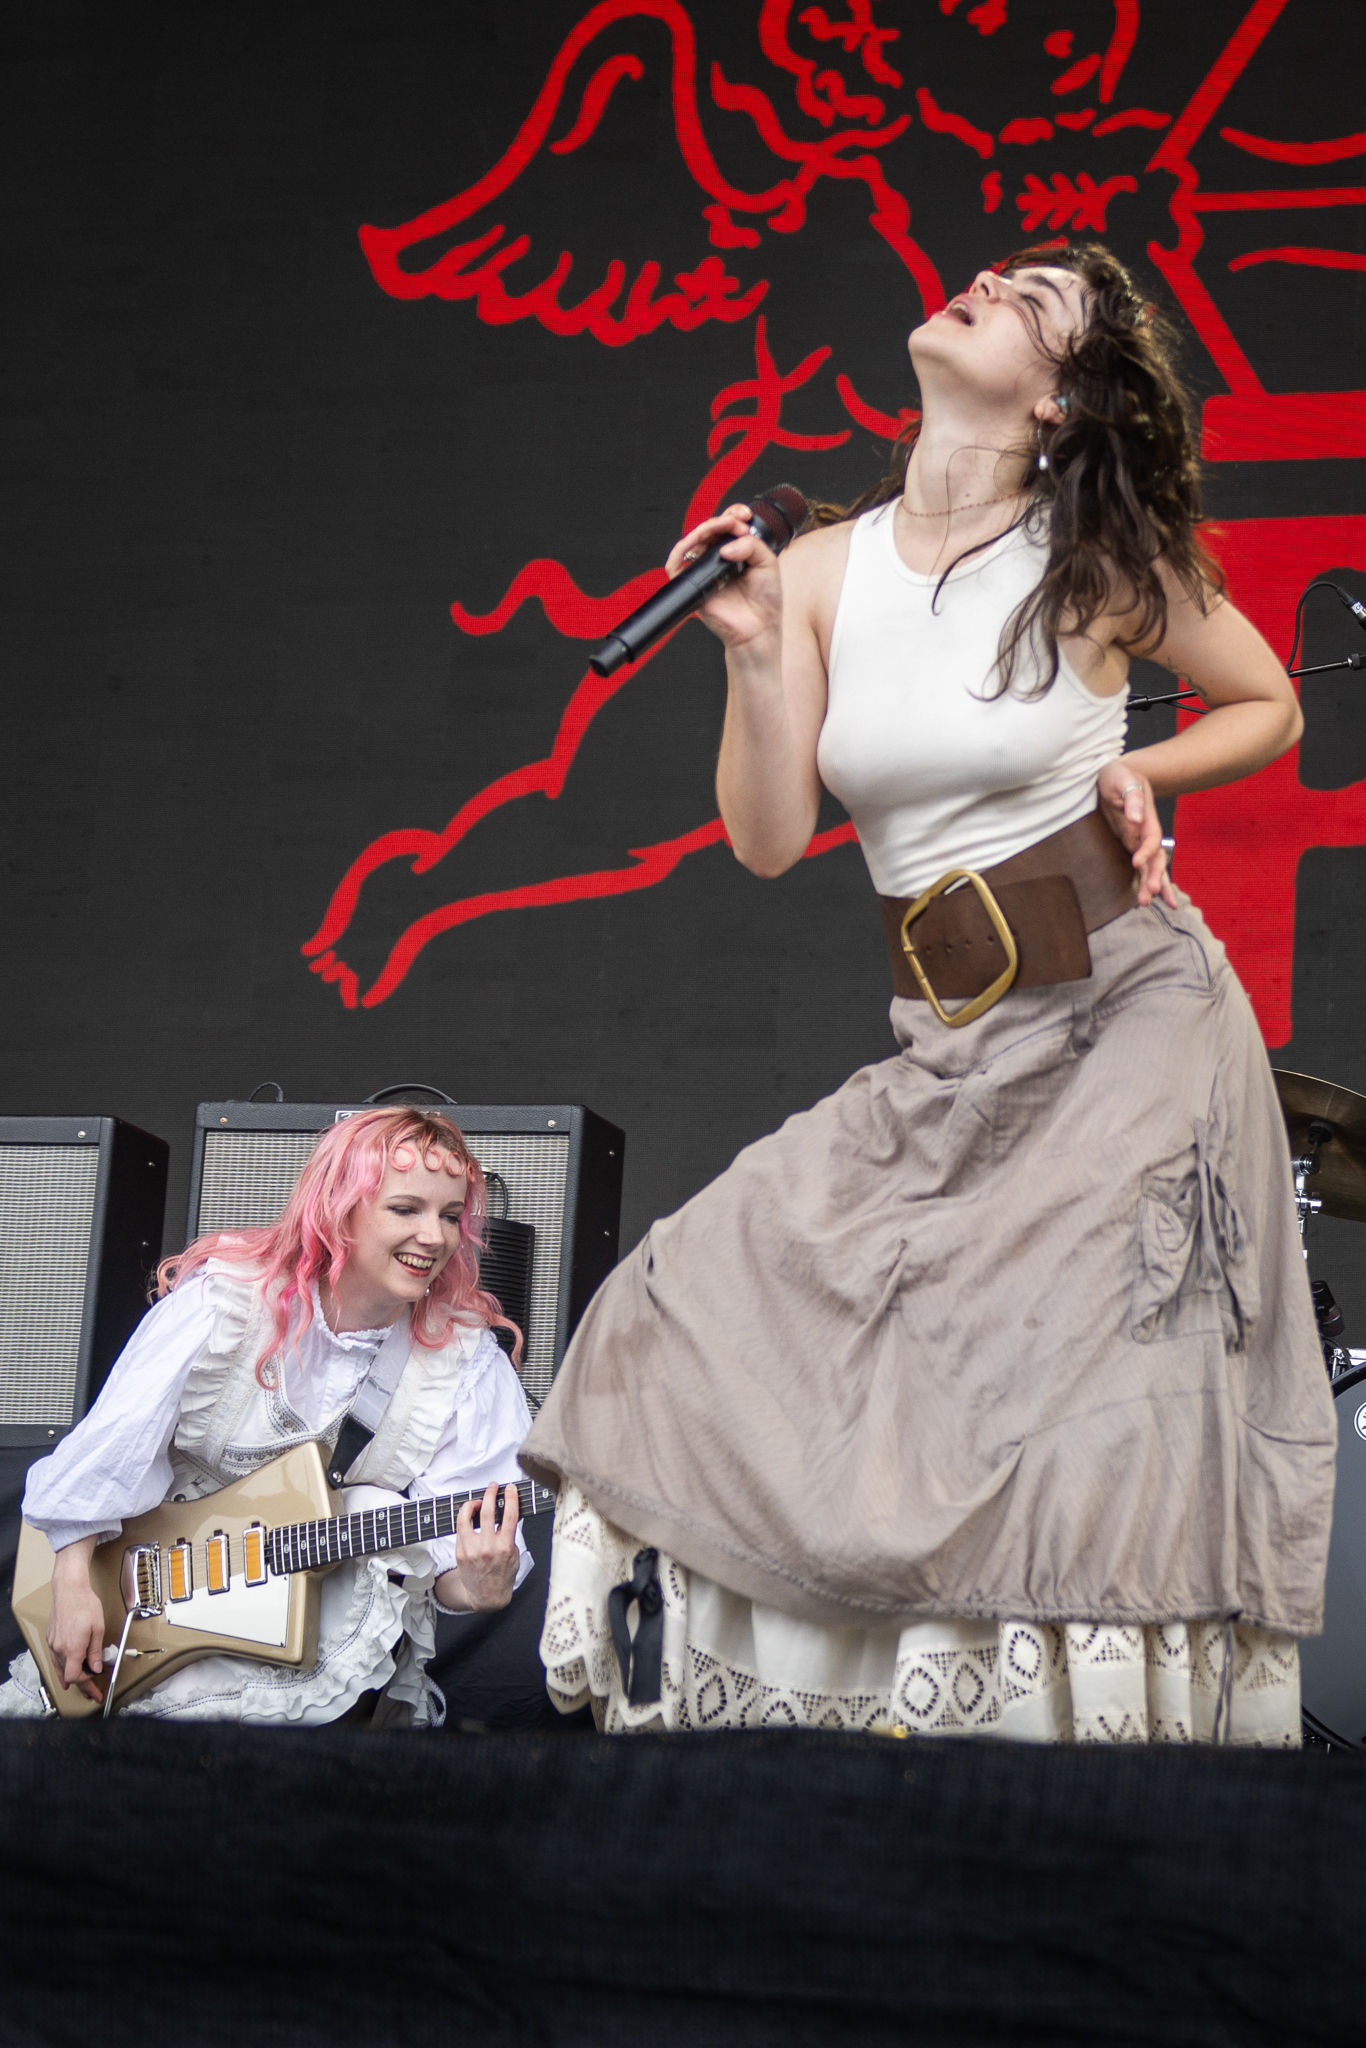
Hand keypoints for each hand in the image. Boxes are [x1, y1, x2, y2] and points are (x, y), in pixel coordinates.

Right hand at [47, 1539, 106, 1702]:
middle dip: (83, 1687)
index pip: (76, 1677)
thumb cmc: (85, 1604)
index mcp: (73, 1648)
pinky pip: (56, 1660)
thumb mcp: (98, 1628)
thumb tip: (96, 1669)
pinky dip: (63, 1670)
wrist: (69, 1589)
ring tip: (83, 1689)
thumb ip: (96, 1652)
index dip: (87, 1683)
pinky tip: (66, 1675)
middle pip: (70, 1676)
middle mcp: (60, 1649)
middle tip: (92, 1694)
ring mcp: (54, 1645)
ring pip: (62, 1670)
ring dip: (73, 1679)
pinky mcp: (51, 1639)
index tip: (97, 1685)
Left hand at [435, 1483, 520, 1613]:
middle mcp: (488, 1547)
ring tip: (477, 1500)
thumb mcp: (514, 1555)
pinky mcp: (460, 1552)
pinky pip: (461, 1529)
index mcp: (505, 1547)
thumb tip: (508, 1513)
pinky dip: (465, 1519)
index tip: (510, 1488)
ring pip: (466, 1517)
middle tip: (492, 1487)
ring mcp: (472, 1549)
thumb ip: (510, 1534)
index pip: (510, 1515)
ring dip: (472, 1503)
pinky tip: (470, 1517)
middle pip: (487, 1512)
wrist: (487, 1596)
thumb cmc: (503, 1575)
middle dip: (490, 1494)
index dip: (511, 1498)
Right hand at [664, 505, 782, 650]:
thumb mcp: (767, 563)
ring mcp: (704, 571)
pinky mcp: (693, 585)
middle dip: (722, 519)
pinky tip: (694, 542)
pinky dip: (681, 550)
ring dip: (705, 528)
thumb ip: (751, 545)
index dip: (734, 515)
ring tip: (724, 526)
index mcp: (737, 552)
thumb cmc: (765, 600)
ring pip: (693, 541)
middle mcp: (718, 559)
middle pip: (709, 529)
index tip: (745, 516)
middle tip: (737, 522)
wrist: (758, 628)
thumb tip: (726, 547)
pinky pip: (676, 564)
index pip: (728, 525)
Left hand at [1097, 760, 1177, 908]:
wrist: (1115, 774)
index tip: (1137, 862)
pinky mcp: (1130, 844)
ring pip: (1151, 865)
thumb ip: (1132, 797)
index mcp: (1147, 816)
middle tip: (1150, 894)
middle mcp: (1146, 831)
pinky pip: (1142, 865)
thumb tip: (1135, 818)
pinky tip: (1152, 896)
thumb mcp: (1123, 779)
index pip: (1151, 838)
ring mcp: (1139, 839)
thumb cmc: (1119, 774)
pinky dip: (1147, 879)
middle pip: (1156, 857)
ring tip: (1146, 903)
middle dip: (1154, 875)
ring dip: (1151, 883)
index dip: (1147, 851)